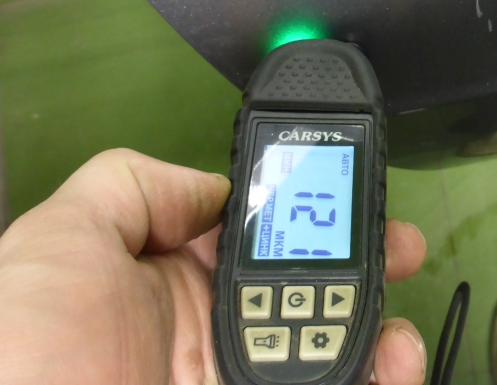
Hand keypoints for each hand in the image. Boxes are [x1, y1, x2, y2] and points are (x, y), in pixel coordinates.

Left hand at [0, 149, 426, 384]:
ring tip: (397, 328)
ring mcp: (244, 379)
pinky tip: (396, 364)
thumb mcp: (62, 242)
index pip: (259, 235)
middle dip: (366, 263)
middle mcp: (216, 335)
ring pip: (337, 347)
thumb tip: (211, 188)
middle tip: (402, 250)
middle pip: (313, 288)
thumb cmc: (29, 354)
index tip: (350, 193)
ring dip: (384, 329)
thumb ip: (133, 187)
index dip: (309, 209)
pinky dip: (383, 377)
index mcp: (174, 284)